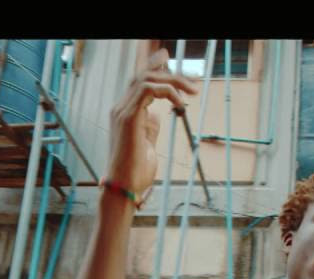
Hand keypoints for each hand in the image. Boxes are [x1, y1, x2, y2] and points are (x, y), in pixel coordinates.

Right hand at [107, 42, 199, 199]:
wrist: (124, 188)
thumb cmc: (135, 172)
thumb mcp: (147, 145)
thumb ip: (150, 127)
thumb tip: (159, 115)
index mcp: (125, 113)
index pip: (138, 81)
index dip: (153, 66)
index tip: (166, 56)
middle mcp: (120, 108)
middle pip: (143, 75)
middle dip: (168, 71)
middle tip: (193, 81)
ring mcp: (122, 111)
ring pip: (147, 78)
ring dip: (174, 81)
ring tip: (193, 91)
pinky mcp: (128, 117)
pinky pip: (149, 90)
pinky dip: (168, 91)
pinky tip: (180, 103)